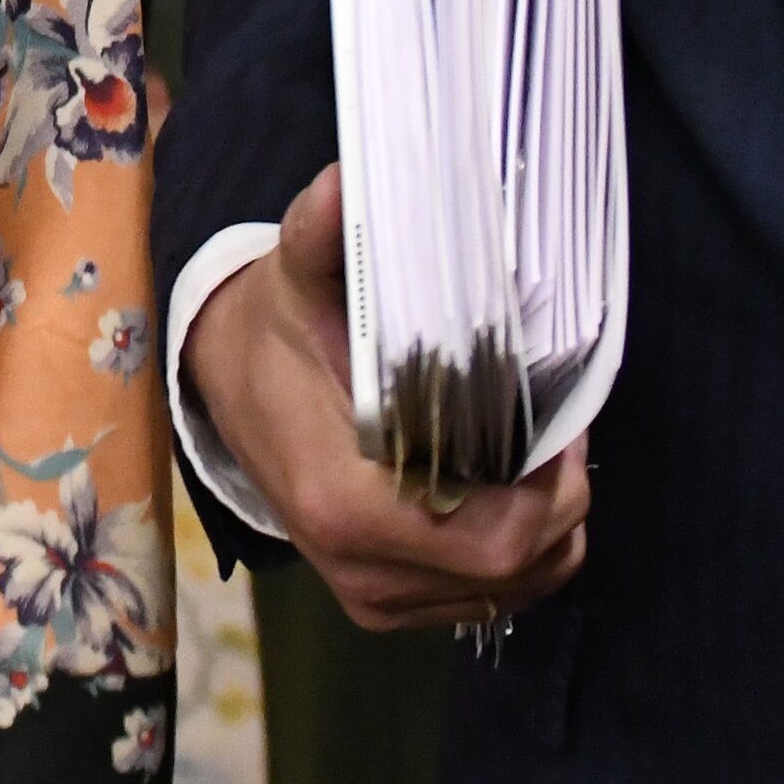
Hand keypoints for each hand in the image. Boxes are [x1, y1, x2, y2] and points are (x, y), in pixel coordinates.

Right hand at [190, 166, 591, 634]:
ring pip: (518, 585)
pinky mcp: (386, 606)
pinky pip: (491, 595)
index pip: (498, 535)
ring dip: (547, 525)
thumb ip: (324, 233)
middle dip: (560, 497)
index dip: (551, 484)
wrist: (223, 392)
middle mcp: (362, 569)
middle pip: (521, 564)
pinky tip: (503, 488)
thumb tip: (347, 178)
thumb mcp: (298, 277)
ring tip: (533, 452)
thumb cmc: (278, 332)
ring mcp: (376, 599)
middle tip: (558, 428)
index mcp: (345, 503)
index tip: (558, 420)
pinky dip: (520, 548)